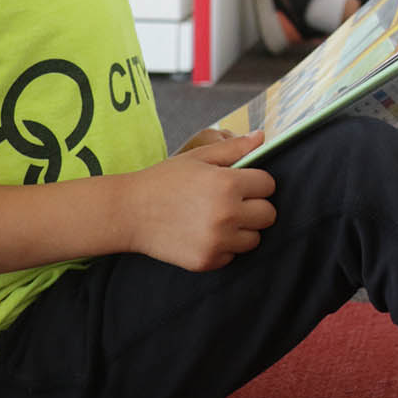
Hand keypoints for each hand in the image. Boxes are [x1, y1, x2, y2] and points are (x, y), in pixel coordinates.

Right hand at [125, 131, 276, 271]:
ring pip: (254, 238)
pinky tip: (204, 233)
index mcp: (228, 184)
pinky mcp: (207, 261)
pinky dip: (224, 247)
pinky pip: (233, 255)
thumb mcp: (198, 157)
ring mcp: (217, 241)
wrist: (129, 213)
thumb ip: (234, 148)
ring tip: (218, 218)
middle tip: (233, 201)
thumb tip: (261, 137)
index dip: (257, 182)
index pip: (269, 185)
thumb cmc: (165, 179)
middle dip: (255, 206)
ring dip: (243, 229)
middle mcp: (227, 214)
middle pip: (268, 214)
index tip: (242, 183)